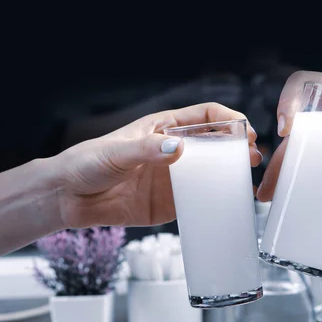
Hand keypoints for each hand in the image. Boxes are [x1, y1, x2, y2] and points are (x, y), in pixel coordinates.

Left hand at [52, 103, 261, 227]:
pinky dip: (215, 202)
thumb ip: (147, 151)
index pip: (205, 116)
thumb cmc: (87, 163)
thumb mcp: (115, 152)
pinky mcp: (170, 203)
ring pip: (212, 173)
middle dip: (238, 148)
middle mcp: (174, 151)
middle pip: (216, 144)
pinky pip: (199, 202)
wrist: (69, 198)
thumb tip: (179, 149)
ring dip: (232, 175)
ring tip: (247, 181)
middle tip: (252, 157)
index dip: (229, 120)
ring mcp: (175, 178)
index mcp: (164, 128)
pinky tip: (227, 204)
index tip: (244, 131)